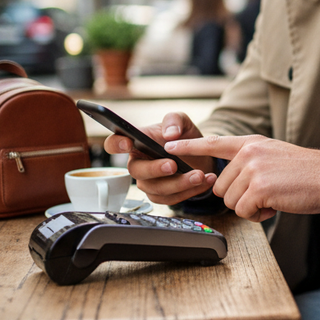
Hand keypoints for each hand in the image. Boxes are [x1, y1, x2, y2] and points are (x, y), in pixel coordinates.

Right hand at [102, 112, 216, 205]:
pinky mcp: (162, 195)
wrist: (201, 154)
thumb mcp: (182, 121)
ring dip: (179, 183)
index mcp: (136, 143)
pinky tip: (205, 181)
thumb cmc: (184, 136)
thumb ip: (175, 120)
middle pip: (136, 171)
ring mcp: (149, 182)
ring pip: (156, 189)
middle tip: (173, 165)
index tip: (128, 143)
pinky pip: (172, 199)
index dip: (116, 144)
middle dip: (155, 169)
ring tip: (199, 174)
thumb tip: (170, 134)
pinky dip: (191, 191)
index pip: (114, 143)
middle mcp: (139, 163)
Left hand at [165, 135, 319, 221]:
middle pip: (220, 186)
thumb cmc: (306, 173)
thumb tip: (230, 182)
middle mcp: (249, 153)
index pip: (213, 142)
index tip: (168, 145)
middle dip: (239, 198)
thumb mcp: (274, 156)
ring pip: (230, 201)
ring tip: (273, 198)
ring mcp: (253, 169)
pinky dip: (258, 215)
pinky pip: (244, 211)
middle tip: (265, 194)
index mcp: (251, 144)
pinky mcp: (260, 187)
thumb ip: (250, 162)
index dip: (189, 146)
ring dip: (249, 207)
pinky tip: (275, 205)